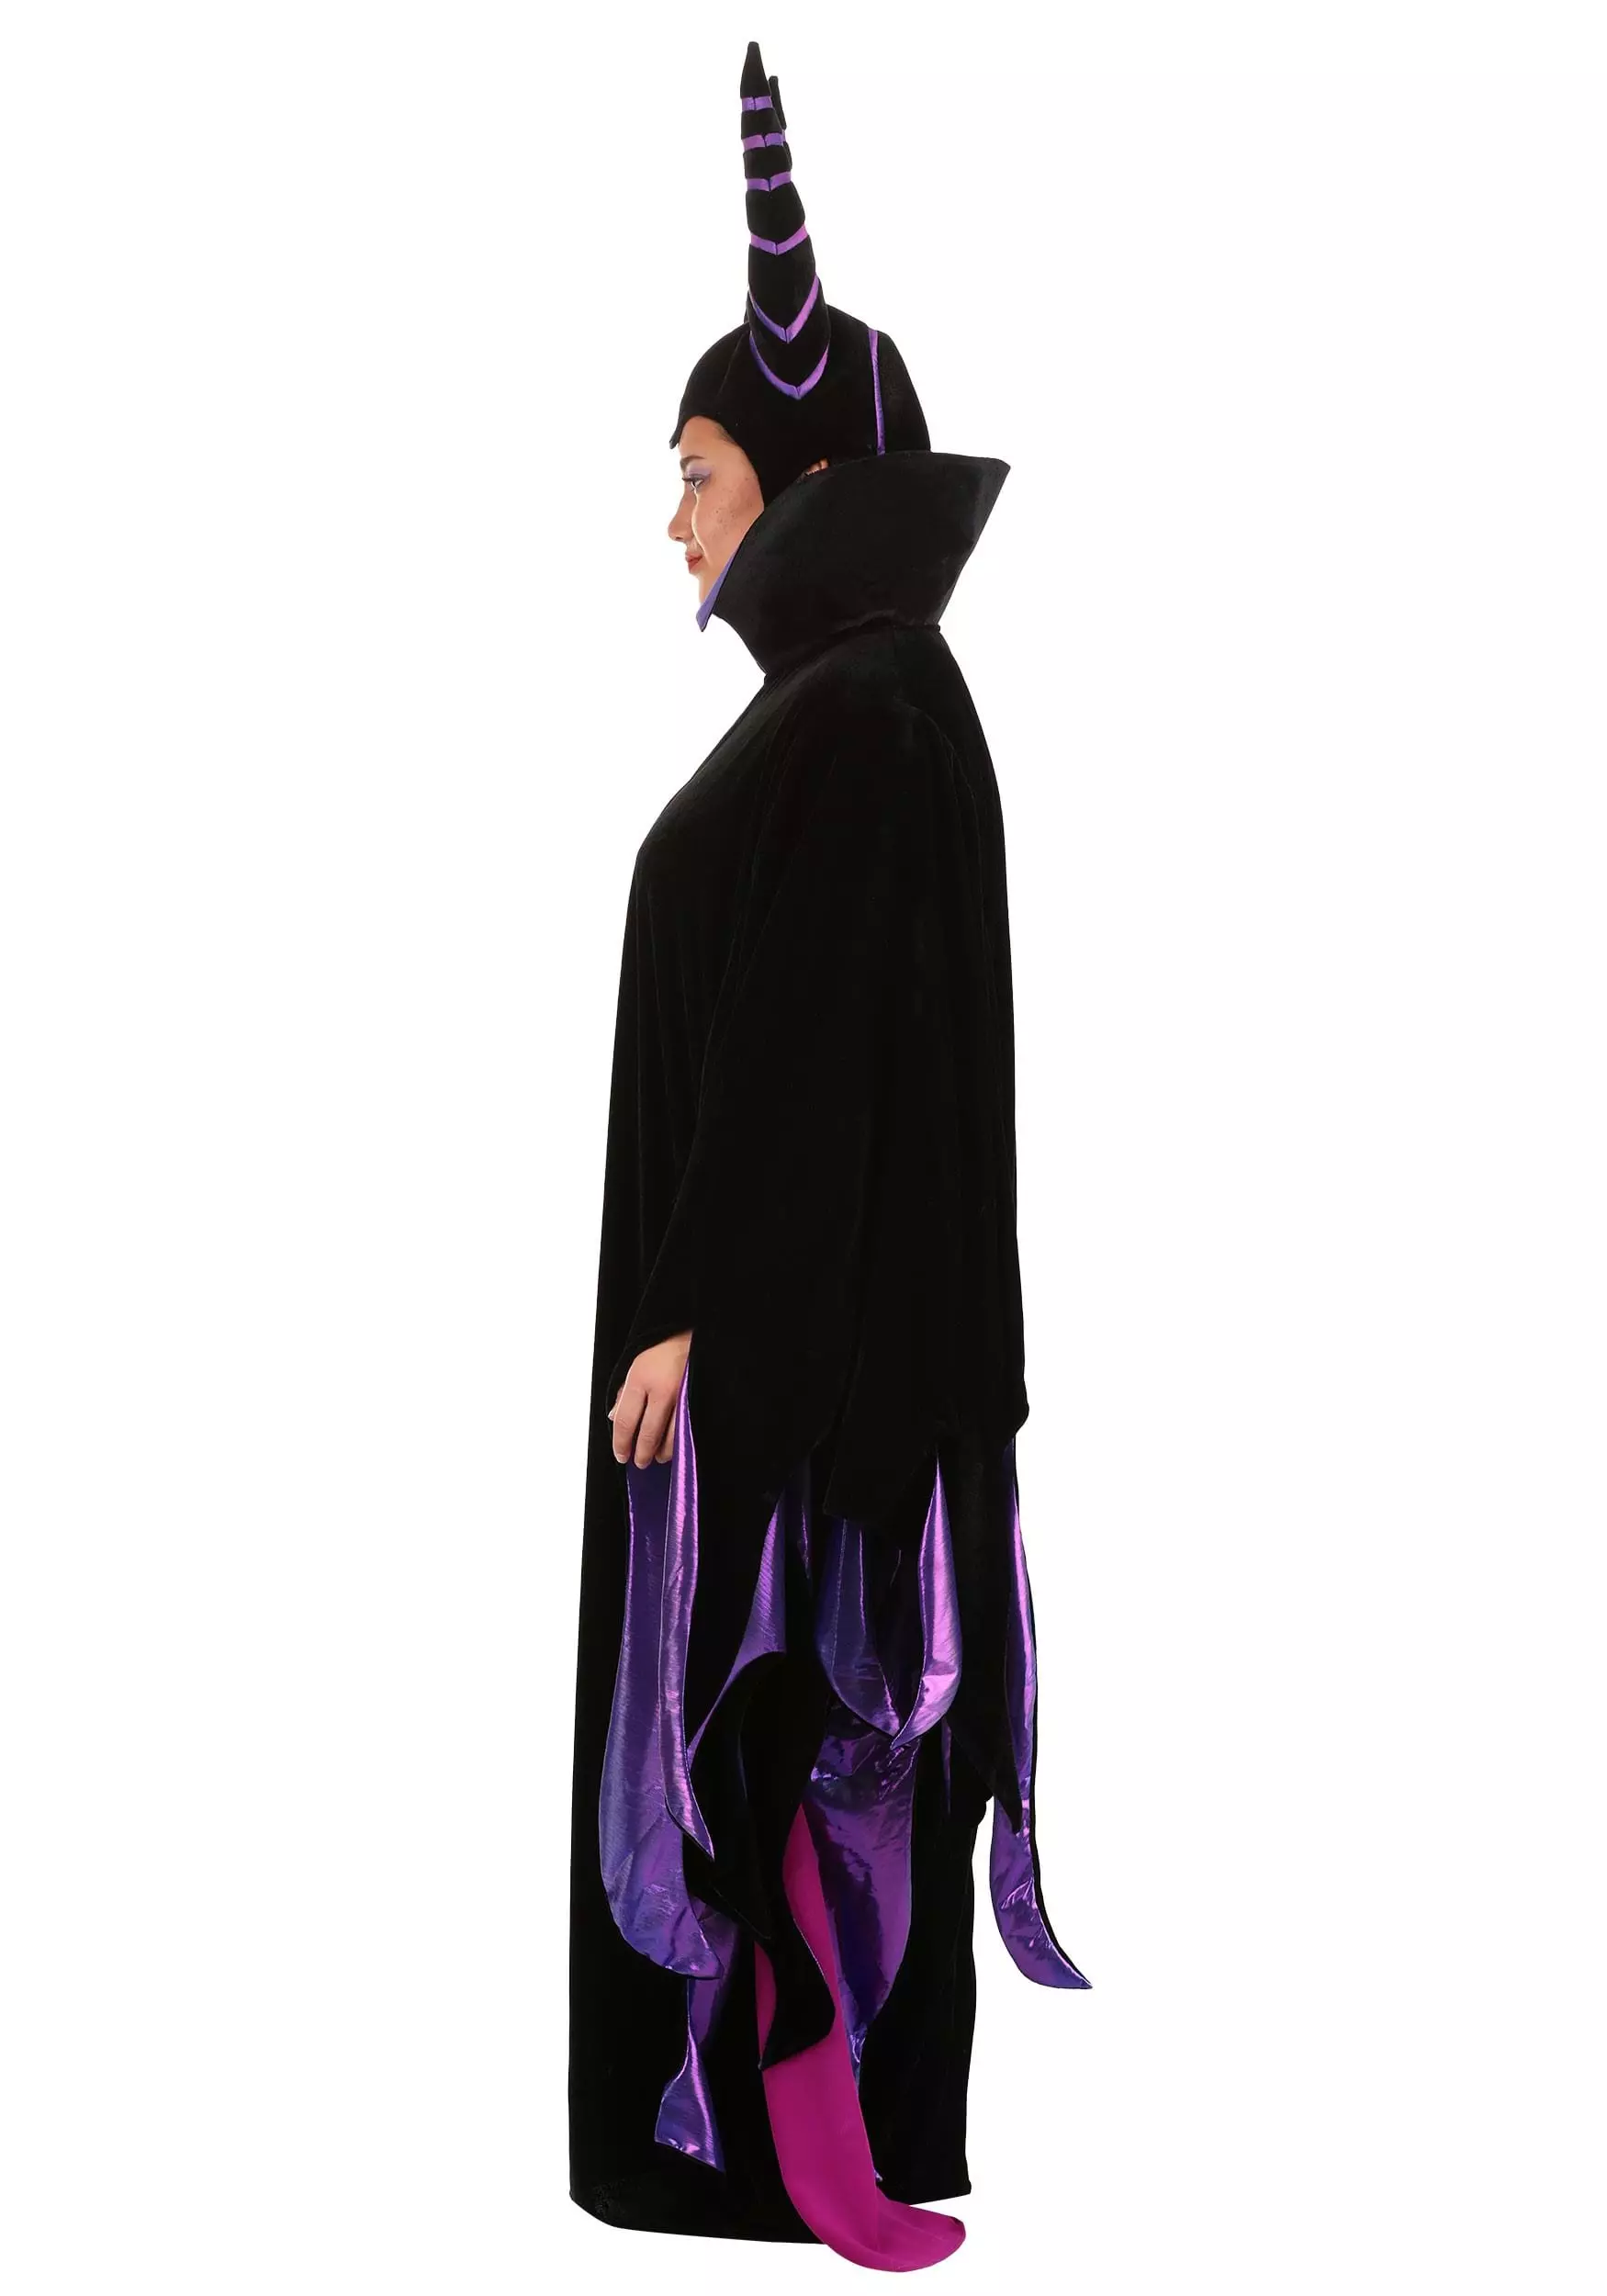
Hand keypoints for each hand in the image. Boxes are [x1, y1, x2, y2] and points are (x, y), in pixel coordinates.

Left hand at [608, 1330, 692, 1465]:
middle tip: (638, 1462)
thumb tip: (615, 1419)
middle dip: (642, 1453)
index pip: (626, 1420)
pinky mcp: (700, 1400)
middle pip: (648, 1433)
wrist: (697, 1332)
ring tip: (657, 1456)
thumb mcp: (635, 1364)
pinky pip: (689, 1429)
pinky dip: (680, 1442)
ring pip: (672, 1437)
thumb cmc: (663, 1349)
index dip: (621, 1443)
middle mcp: (662, 1388)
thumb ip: (624, 1393)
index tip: (621, 1455)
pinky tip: (675, 1446)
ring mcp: (684, 1396)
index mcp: (641, 1377)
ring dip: (663, 1452)